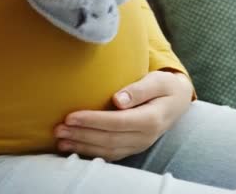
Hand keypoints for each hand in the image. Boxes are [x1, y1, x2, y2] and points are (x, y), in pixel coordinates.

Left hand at [54, 71, 193, 160]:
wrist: (177, 101)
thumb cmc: (164, 86)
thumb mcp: (157, 81)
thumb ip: (138, 89)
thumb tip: (118, 99)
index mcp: (151, 119)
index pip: (117, 122)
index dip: (93, 121)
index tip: (70, 116)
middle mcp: (145, 137)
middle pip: (109, 139)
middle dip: (81, 135)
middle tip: (58, 128)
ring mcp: (138, 145)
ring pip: (107, 151)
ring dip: (82, 146)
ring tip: (60, 140)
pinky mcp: (131, 148)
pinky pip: (109, 155)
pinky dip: (89, 152)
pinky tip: (72, 147)